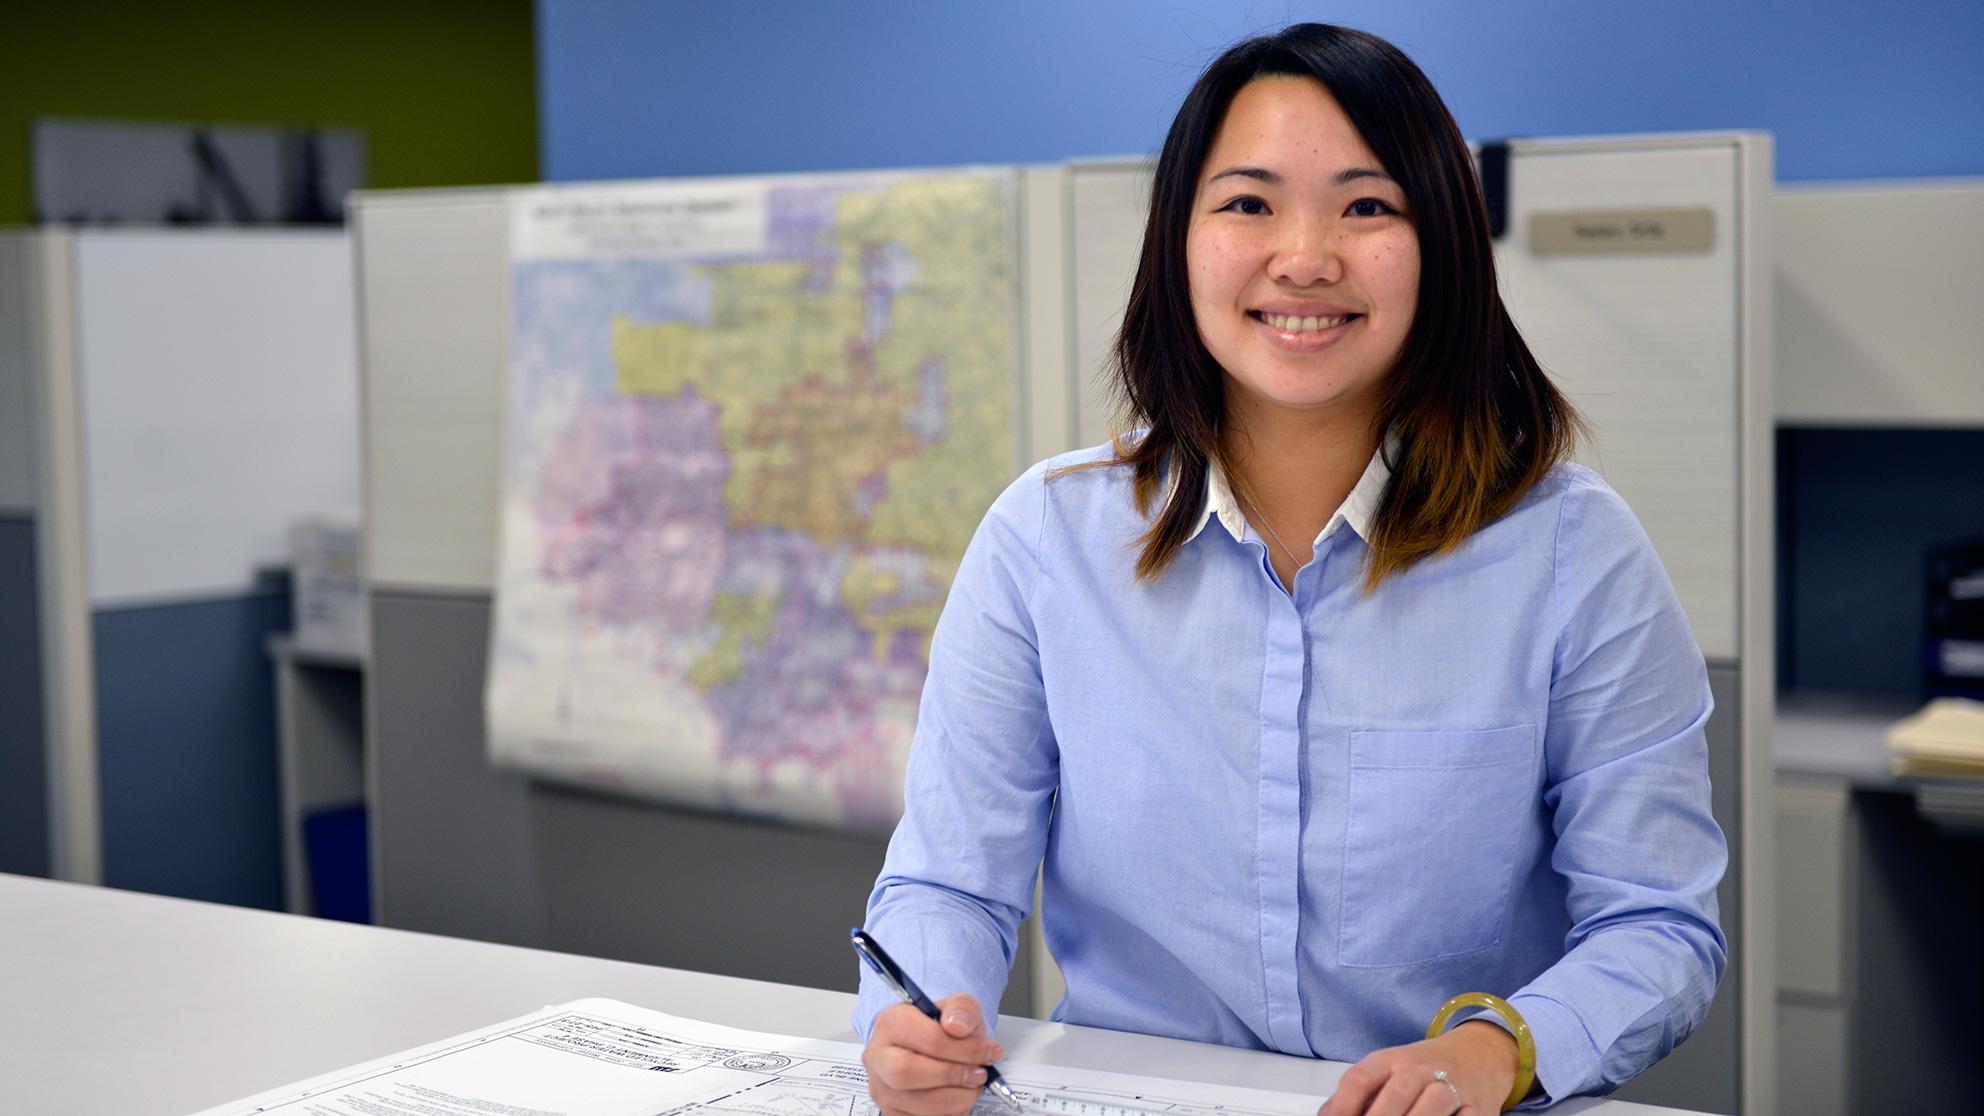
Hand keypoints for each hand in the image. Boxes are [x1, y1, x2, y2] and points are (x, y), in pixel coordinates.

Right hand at [862, 994, 1004, 1115]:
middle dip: (952, 1076)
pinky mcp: (892, 1112)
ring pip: (917, 1102)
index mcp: (891, 1023)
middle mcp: (879, 1056)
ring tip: (972, 1085)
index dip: (966, 1050)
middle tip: (978, 1074)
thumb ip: (962, 1008)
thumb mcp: (956, 1007)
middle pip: (907, 1073)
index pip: (928, 1039)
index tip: (988, 1053)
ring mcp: (882, 1087)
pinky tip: (957, 1096)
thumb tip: (958, 1026)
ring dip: (956, 1098)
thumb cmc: (940, 1027)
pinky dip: (949, 1112)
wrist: (932, 1044)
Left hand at [1317, 1021, 1518, 1115]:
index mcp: (1390, 1060)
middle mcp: (1420, 1069)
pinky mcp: (1478, 1107)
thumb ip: (1357, 1094)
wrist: (1477, 1055)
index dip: (1343, 1106)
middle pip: (1398, 1090)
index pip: (1361, 1078)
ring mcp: (1452, 1086)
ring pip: (1435, 1102)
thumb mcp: (1385, 1072)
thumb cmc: (1420, 1071)